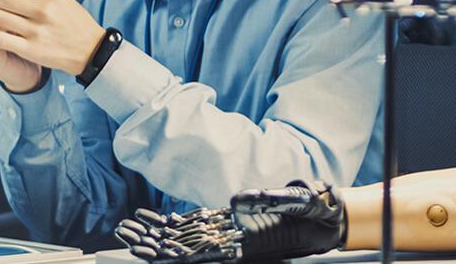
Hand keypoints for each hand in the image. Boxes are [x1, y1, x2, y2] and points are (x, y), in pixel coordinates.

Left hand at [117, 180, 345, 263]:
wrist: (330, 214)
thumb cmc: (318, 211)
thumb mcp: (297, 202)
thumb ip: (267, 200)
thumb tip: (235, 201)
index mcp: (248, 242)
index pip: (205, 252)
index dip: (175, 254)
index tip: (149, 255)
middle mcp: (236, 240)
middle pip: (189, 246)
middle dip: (157, 245)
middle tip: (126, 239)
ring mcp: (236, 231)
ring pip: (192, 236)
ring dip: (162, 235)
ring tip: (132, 229)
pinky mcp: (238, 221)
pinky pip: (205, 224)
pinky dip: (183, 224)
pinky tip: (163, 222)